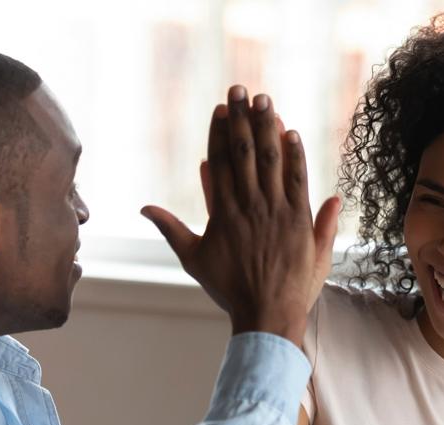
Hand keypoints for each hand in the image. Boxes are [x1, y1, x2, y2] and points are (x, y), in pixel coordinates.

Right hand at [141, 85, 340, 344]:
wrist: (267, 316)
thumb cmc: (230, 291)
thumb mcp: (194, 260)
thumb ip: (171, 230)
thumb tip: (144, 209)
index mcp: (222, 213)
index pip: (220, 162)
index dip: (220, 132)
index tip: (222, 108)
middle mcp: (248, 207)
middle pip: (244, 153)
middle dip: (242, 118)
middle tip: (242, 90)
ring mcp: (275, 212)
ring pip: (271, 160)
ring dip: (268, 127)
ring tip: (266, 101)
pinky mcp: (299, 221)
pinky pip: (298, 181)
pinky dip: (295, 156)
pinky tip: (291, 133)